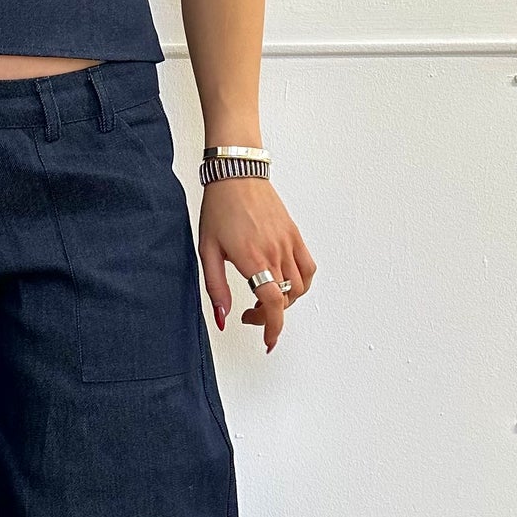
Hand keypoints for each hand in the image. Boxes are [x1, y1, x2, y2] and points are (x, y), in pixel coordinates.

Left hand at [199, 177, 315, 353]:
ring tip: (265, 298)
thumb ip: (216, 288)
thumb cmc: (220, 209)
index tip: (268, 341)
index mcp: (252, 259)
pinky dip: (302, 283)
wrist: (237, 175)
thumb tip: (222, 318)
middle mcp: (275, 253)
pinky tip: (286, 283)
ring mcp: (288, 243)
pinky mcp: (295, 235)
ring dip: (286, 301)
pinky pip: (309, 267)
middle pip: (284, 299)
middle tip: (249, 313)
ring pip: (300, 287)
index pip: (272, 303)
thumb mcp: (207, 251)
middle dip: (268, 315)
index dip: (272, 327)